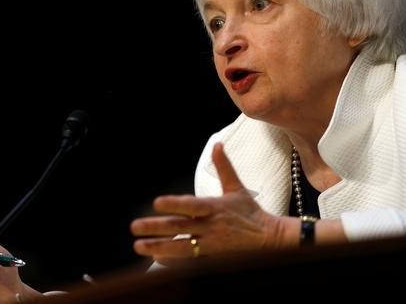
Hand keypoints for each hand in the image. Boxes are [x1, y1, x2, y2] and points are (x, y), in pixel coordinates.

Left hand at [130, 142, 291, 262]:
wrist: (271, 240)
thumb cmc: (250, 212)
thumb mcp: (237, 188)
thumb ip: (223, 167)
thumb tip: (217, 144)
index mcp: (215, 208)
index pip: (192, 206)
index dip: (174, 205)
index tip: (156, 203)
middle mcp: (211, 227)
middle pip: (180, 227)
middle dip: (156, 228)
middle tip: (134, 226)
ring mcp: (211, 245)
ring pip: (181, 248)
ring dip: (159, 248)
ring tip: (139, 246)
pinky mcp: (213, 259)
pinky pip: (190, 262)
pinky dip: (174, 262)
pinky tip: (157, 260)